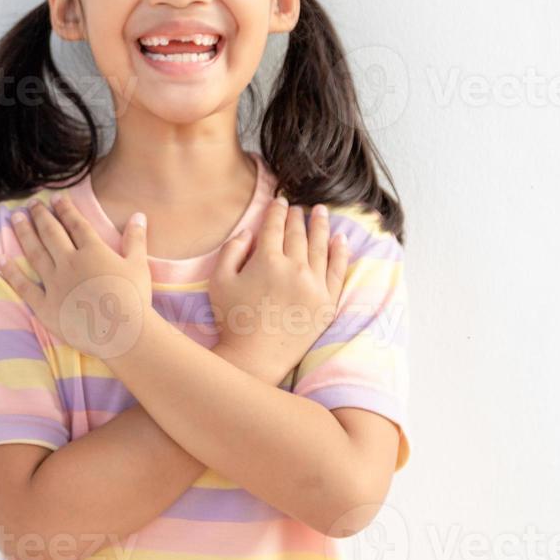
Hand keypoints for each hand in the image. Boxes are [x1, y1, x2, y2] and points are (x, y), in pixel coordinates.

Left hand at [0, 194, 153, 359]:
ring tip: (15, 219)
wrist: (122, 332)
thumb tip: (139, 214)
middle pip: (51, 233)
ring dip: (24, 233)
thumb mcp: (139, 265)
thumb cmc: (134, 299)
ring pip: (35, 253)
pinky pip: (24, 287)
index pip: (76, 224)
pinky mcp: (46, 306)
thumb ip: (136, 238)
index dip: (65, 209)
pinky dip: (11, 273)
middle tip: (31, 203)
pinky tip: (1, 260)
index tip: (55, 198)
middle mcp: (70, 262)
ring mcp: (55, 284)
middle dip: (41, 216)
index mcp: (92, 251)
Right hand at [208, 197, 349, 381]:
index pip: (275, 226)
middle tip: (299, 207)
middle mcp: (294, 268)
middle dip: (297, 217)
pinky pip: (338, 271)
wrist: (255, 358)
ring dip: (320, 226)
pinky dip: (340, 253)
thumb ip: (232, 249)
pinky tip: (340, 240)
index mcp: (267, 260)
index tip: (280, 201)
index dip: (277, 211)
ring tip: (321, 212)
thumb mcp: (219, 280)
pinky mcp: (327, 303)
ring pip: (321, 247)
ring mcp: (314, 285)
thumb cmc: (232, 319)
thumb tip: (250, 231)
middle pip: (298, 234)